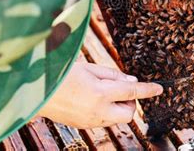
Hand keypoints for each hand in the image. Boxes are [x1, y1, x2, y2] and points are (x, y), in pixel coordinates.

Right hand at [38, 62, 162, 127]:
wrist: (34, 92)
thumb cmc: (60, 73)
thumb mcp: (88, 67)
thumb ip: (112, 74)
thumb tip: (131, 80)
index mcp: (100, 93)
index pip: (132, 91)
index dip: (148, 90)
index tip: (160, 89)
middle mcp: (97, 110)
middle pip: (129, 113)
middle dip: (130, 101)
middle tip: (118, 89)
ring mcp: (90, 121)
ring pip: (117, 119)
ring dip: (118, 107)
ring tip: (102, 92)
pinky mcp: (83, 126)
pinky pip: (103, 121)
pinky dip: (106, 111)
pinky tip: (92, 99)